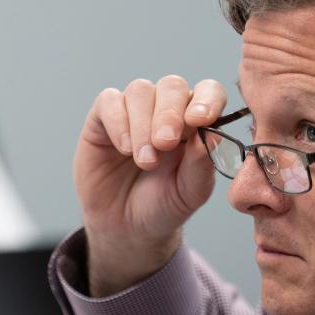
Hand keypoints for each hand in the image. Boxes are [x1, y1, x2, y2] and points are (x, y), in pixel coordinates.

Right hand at [73, 76, 226, 296]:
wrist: (126, 228)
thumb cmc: (165, 205)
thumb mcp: (190, 193)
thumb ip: (202, 165)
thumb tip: (210, 135)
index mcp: (197, 122)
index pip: (208, 92)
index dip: (207, 99)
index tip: (200, 120)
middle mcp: (167, 110)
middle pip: (172, 86)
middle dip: (169, 113)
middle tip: (165, 144)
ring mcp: (135, 111)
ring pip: (141, 90)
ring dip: (143, 124)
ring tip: (145, 161)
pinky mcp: (103, 118)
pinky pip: (110, 101)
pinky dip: (118, 122)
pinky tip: (125, 149)